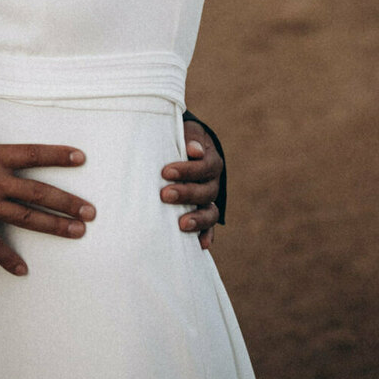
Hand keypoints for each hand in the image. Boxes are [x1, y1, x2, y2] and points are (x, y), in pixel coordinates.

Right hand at [0, 99, 93, 276]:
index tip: (80, 159)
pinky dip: (8, 259)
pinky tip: (23, 270)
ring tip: (76, 232)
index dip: (58, 156)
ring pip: (27, 218)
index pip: (33, 154)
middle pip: (39, 192)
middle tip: (90, 212)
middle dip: (67, 202)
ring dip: (54, 226)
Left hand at [160, 120, 221, 249]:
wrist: (186, 149)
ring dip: (198, 219)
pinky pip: (209, 228)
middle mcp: (213, 182)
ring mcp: (209, 200)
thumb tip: (194, 150)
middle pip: (206, 192)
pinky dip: (206, 236)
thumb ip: (188, 139)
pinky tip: (200, 245)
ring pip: (211, 212)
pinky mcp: (203, 213)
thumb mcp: (185, 134)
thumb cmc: (180, 141)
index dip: (187, 170)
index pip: (204, 167)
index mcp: (210, 161)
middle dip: (186, 194)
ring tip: (182, 225)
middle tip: (165, 195)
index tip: (165, 172)